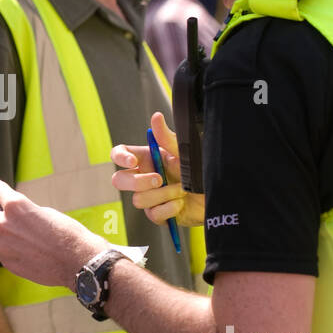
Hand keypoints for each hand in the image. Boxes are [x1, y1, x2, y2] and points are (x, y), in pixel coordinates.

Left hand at [0, 179, 109, 290]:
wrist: (79, 261)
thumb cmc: (67, 233)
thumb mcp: (45, 212)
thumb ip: (24, 211)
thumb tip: (14, 216)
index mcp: (15, 206)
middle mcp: (3, 223)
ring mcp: (3, 245)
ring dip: (10, 234)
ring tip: (33, 241)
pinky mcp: (7, 262)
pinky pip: (7, 251)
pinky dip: (16, 251)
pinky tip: (33, 254)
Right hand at [110, 111, 205, 226]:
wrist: (214, 196)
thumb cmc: (199, 171)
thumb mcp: (184, 154)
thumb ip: (168, 139)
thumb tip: (156, 117)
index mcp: (146, 159)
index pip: (119, 154)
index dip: (120, 158)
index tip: (133, 162)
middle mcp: (143, 178)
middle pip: (119, 180)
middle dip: (137, 182)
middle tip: (158, 179)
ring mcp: (148, 198)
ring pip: (138, 200)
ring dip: (163, 195)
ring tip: (182, 190)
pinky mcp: (156, 215)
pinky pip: (152, 214)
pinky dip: (169, 208)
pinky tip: (181, 204)